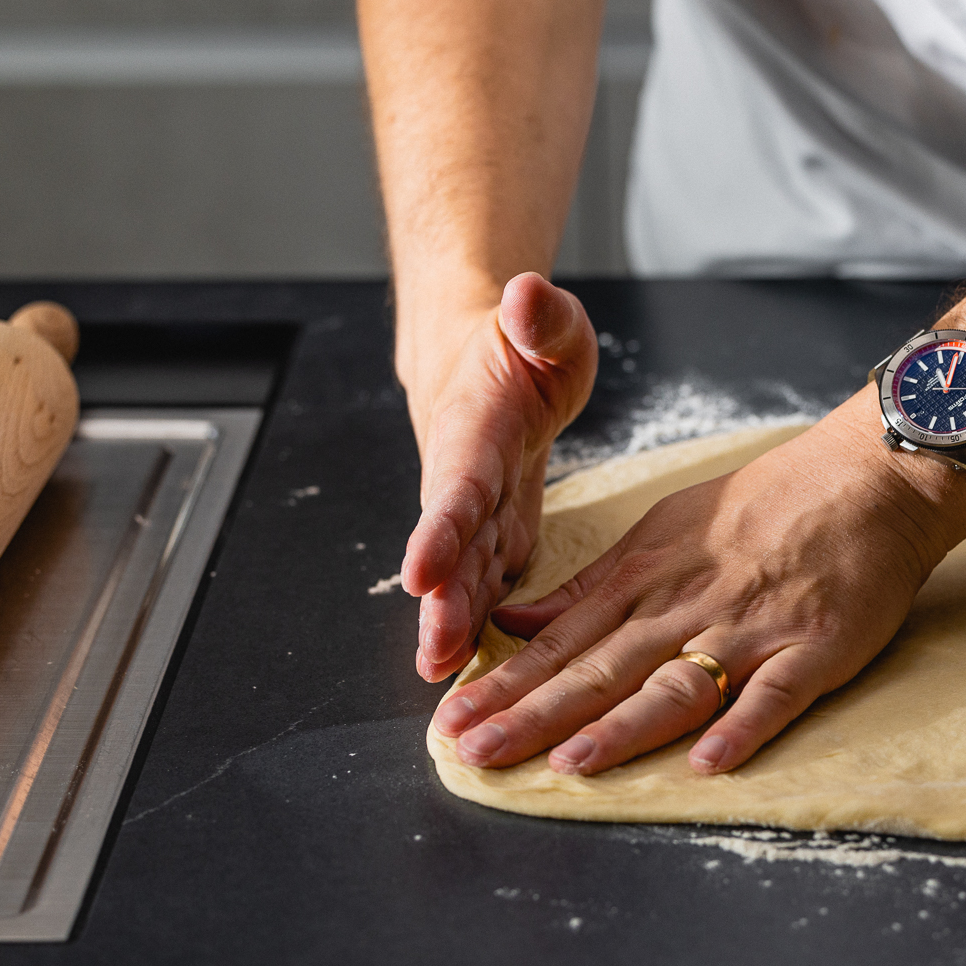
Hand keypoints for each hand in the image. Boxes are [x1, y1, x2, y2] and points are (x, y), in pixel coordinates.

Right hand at [401, 273, 596, 681]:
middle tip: (435, 651)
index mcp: (476, 430)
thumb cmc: (523, 346)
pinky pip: (485, 581)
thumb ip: (539, 317)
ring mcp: (478, 513)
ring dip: (452, 622)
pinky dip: (477, 623)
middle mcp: (466, 479)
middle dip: (441, 600)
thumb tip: (527, 292)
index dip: (439, 529)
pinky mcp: (496, 534)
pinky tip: (473, 669)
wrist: (490, 366)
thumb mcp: (545, 323)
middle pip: (451, 545)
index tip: (421, 571)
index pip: (456, 483)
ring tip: (443, 673)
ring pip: (463, 574)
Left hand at [430, 399, 965, 774]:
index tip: (450, 721)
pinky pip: (776, 694)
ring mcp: (752, 628)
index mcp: (646, 579)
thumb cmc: (763, 505)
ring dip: (623, 726)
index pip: (561, 642)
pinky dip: (743, 727)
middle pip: (601, 669)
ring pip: (677, 683)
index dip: (505, 685)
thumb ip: (592, 586)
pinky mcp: (815, 647)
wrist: (864, 478)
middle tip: (473, 753)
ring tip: (570, 763)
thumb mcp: (661, 531)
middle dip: (533, 714)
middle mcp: (687, 606)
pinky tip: (708, 763)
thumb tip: (517, 621)